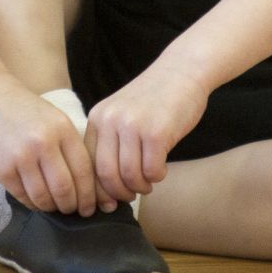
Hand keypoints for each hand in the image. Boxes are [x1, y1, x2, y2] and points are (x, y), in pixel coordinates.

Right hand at [0, 73, 99, 215]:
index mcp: (63, 129)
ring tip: (54, 206)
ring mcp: (21, 156)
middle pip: (66, 189)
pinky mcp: (1, 168)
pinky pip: (23, 196)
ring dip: (51, 207)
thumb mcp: (54, 118)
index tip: (91, 207)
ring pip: (44, 197)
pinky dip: (32, 203)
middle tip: (73, 211)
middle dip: (72, 206)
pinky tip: (35, 201)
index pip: (84, 171)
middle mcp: (44, 143)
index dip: (90, 195)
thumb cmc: (23, 109)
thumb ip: (68, 146)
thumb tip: (85, 184)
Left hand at [85, 62, 208, 205]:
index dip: (97, 189)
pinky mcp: (156, 132)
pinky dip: (157, 177)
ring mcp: (133, 125)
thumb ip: (112, 141)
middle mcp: (110, 120)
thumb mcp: (123, 113)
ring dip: (140, 186)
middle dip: (118, 193)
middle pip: (106, 174)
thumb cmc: (156, 97)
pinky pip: (152, 171)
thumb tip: (106, 188)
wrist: (183, 70)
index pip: (88, 164)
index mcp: (98, 117)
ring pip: (129, 176)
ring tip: (148, 182)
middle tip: (131, 196)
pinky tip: (161, 169)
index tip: (107, 202)